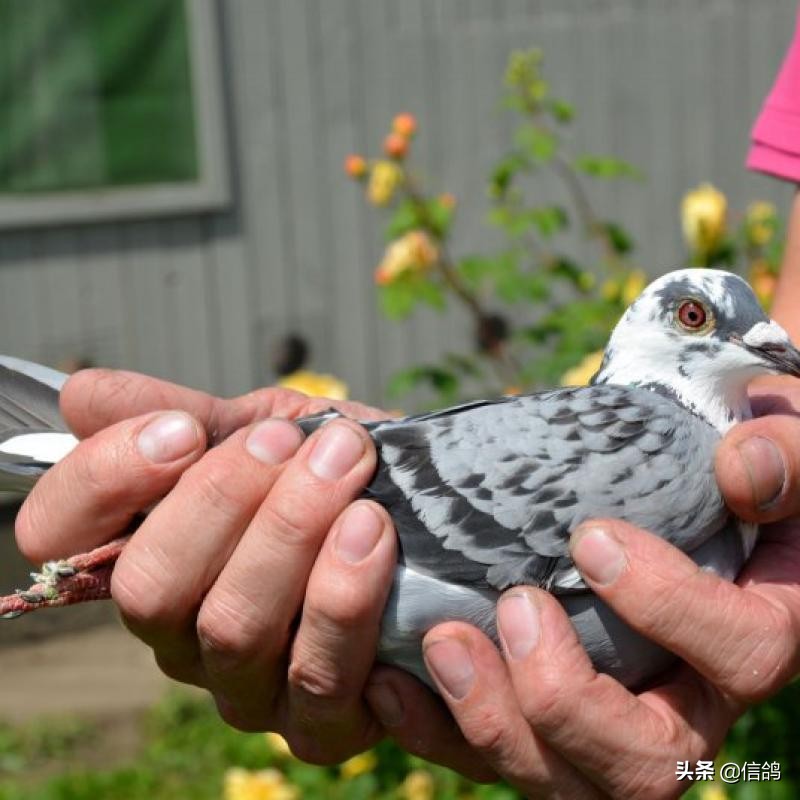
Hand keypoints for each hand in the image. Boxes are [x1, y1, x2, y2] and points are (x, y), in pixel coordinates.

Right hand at [15, 369, 399, 763]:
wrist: (428, 512)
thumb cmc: (336, 470)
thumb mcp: (268, 426)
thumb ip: (187, 414)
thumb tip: (85, 393)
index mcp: (148, 553)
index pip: (57, 537)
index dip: (103, 478)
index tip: (184, 430)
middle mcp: (179, 633)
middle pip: (149, 588)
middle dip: (224, 499)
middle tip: (292, 441)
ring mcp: (244, 687)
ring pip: (232, 629)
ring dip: (293, 534)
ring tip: (348, 467)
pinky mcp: (318, 726)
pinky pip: (318, 682)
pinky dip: (348, 600)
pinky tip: (381, 539)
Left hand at [365, 379, 799, 797]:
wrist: (671, 490)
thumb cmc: (727, 467)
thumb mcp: (775, 442)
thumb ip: (780, 453)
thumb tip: (740, 473)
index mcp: (748, 636)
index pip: (746, 653)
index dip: (673, 606)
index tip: (593, 537)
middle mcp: (683, 701)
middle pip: (645, 765)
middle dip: (569, 697)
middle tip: (519, 604)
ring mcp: (606, 719)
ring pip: (559, 779)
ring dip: (491, 720)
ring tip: (441, 641)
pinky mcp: (539, 717)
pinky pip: (489, 755)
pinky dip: (437, 729)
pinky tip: (389, 683)